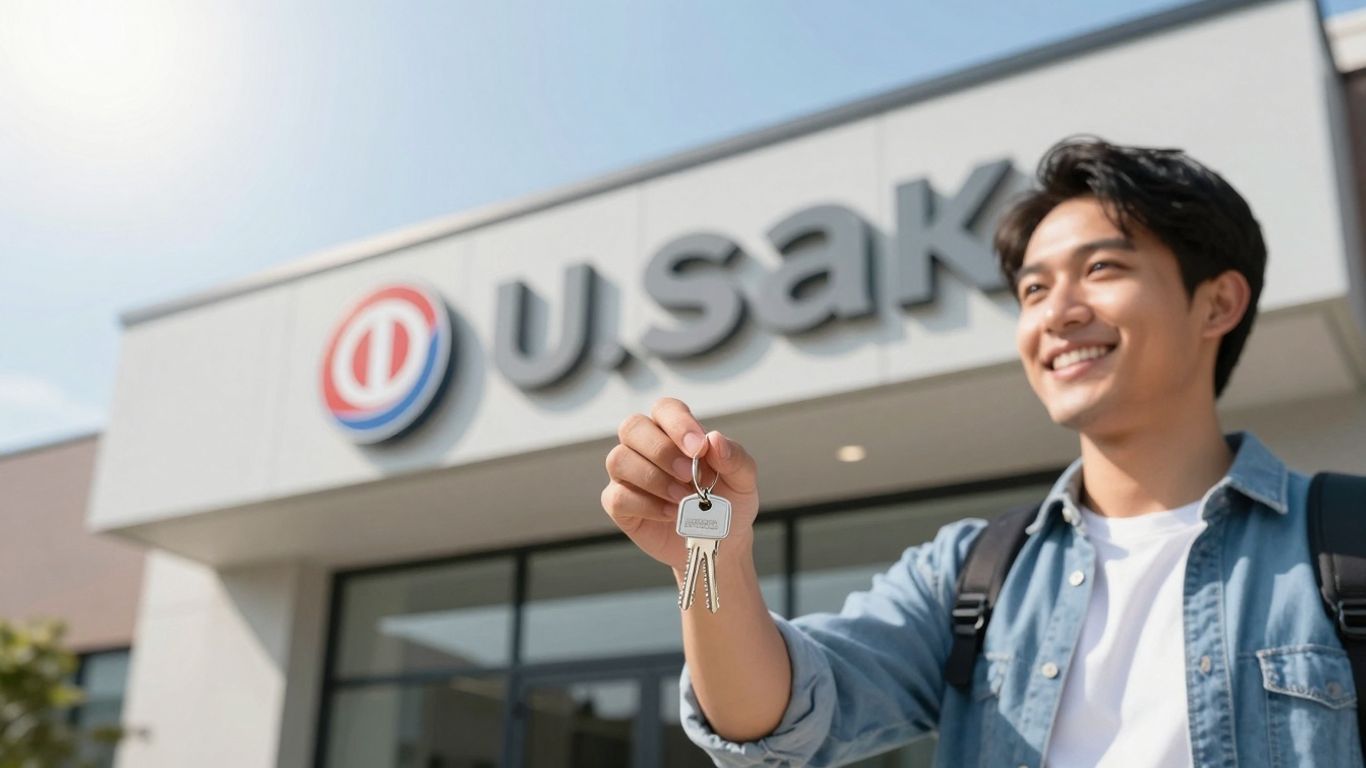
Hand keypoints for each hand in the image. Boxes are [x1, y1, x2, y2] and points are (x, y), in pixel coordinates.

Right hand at [602, 397, 759, 570]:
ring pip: (618, 460)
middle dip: (661, 450)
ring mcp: (629, 474)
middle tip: (689, 475)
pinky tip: (670, 514)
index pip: (664, 408)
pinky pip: (617, 496)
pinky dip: (646, 506)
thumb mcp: (743, 480)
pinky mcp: (619, 504)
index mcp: (674, 431)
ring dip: (653, 479)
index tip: (699, 448)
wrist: (721, 543)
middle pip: (632, 427)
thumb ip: (734, 457)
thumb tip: (714, 439)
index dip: (678, 423)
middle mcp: (645, 446)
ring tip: (683, 499)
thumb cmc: (729, 502)